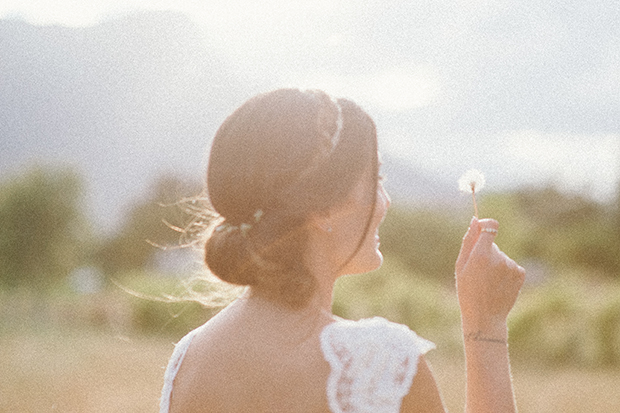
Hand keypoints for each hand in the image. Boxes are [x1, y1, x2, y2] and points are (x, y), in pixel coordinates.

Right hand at [455, 217, 524, 335]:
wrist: (485, 316)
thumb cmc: (468, 290)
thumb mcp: (461, 266)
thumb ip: (468, 241)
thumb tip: (475, 221)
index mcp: (481, 254)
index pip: (491, 225)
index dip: (486, 225)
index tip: (481, 228)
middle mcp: (499, 258)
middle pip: (493, 245)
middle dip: (485, 253)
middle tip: (478, 273)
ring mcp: (511, 266)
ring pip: (501, 256)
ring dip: (495, 264)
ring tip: (488, 282)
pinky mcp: (520, 273)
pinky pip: (510, 265)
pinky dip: (505, 272)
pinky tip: (498, 285)